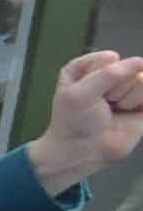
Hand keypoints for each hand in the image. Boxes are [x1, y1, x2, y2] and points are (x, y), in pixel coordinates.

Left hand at [22, 49, 142, 194]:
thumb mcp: (80, 94)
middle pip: (128, 68)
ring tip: (113, 110)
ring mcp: (127, 86)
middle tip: (101, 105)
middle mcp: (109, 73)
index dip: (100, 78)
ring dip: (127, 99)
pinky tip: (128, 111)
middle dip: (115, 90)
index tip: (85, 95)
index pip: (109, 59)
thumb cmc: (74, 121)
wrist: (83, 151)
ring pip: (141, 80)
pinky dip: (139, 103)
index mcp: (89, 66)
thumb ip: (109, 75)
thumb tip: (140, 62)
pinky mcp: (141, 102)